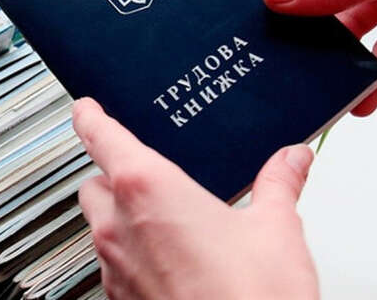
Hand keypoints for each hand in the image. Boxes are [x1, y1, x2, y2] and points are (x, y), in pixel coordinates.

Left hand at [74, 98, 318, 299]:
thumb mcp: (275, 230)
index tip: (85, 108)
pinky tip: (170, 263)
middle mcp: (119, 227)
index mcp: (149, 190)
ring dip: (120, 219)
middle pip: (93, 184)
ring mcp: (116, 268)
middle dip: (112, 176)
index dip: (89, 117)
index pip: (100, 136)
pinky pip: (111, 266)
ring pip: (98, 227)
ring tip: (166, 225)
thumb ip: (278, 185)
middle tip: (146, 178)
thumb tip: (291, 161)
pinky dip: (130, 256)